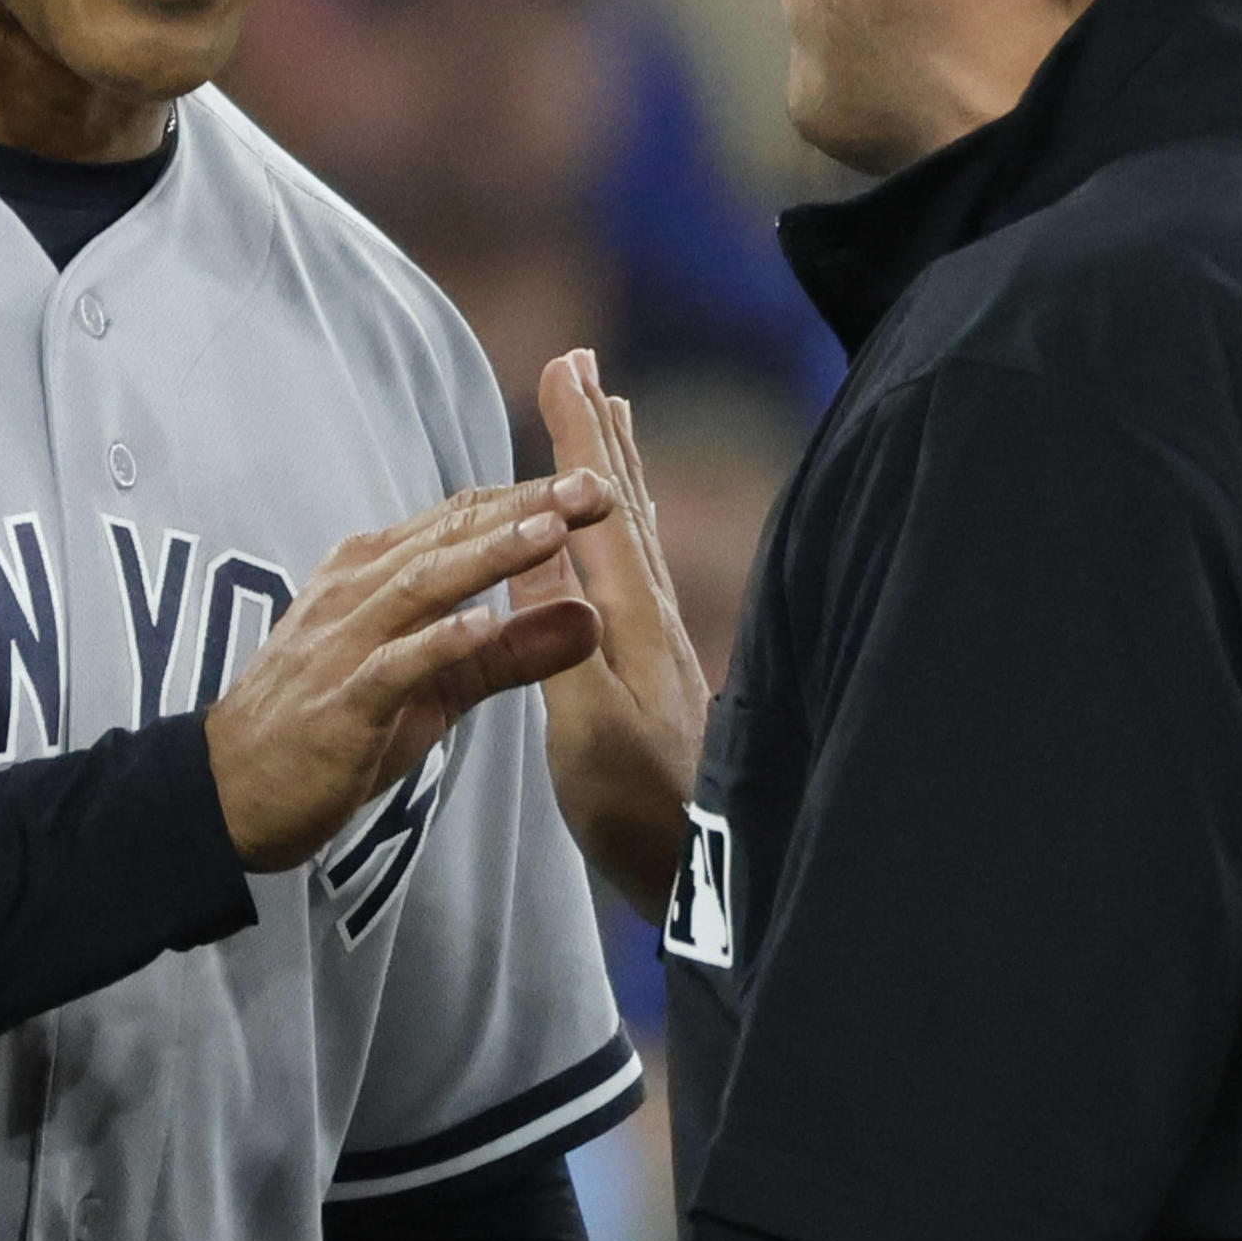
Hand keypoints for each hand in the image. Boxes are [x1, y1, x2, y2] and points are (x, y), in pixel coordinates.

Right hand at [203, 472, 606, 869]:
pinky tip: (481, 626)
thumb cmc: (333, 728)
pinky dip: (438, 641)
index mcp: (376, 574)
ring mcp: (345, 641)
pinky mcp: (341, 699)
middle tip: (594, 483)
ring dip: (490, 555)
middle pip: (449, 536)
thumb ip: (508, 654)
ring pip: (423, 584)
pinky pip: (393, 663)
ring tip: (553, 531)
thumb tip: (587, 618)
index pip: (459, 519)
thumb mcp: (435, 691)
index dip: (527, 499)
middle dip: (525, 507)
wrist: (234, 791)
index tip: (596, 482)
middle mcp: (357, 591)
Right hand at [536, 350, 710, 898]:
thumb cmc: (634, 808)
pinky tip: (616, 536)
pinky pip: (636, 569)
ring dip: (616, 469)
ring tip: (609, 419)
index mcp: (623, 618)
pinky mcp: (658, 672)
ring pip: (635, 530)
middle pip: (621, 502)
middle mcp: (648, 615)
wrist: (705, 877)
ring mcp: (659, 643)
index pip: (594, 506)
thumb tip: (535, 546)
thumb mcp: (582, 726)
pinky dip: (621, 527)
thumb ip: (555, 637)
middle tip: (583, 363)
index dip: (575, 435)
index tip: (564, 363)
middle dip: (596, 431)